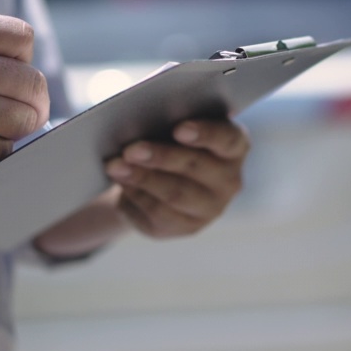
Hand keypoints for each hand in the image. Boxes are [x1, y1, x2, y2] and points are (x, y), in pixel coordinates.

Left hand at [103, 119, 249, 238]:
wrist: (159, 180)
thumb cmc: (168, 142)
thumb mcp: (173, 127)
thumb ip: (168, 123)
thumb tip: (141, 125)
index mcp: (235, 146)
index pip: (227, 139)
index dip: (205, 133)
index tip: (179, 129)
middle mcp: (230, 180)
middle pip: (195, 166)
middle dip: (160, 156)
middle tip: (131, 149)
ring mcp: (211, 208)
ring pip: (175, 193)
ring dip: (142, 178)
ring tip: (116, 166)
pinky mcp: (187, 227)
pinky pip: (159, 212)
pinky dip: (136, 194)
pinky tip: (121, 182)